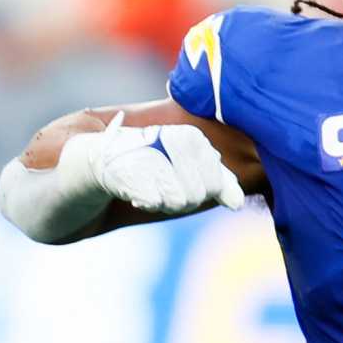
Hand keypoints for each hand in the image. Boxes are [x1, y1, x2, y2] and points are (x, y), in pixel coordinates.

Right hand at [80, 111, 246, 215]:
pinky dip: (147, 203)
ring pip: (177, 201)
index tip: (184, 179)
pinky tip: (137, 190)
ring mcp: (150, 154)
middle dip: (183, 200)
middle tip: (165, 185)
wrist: (105, 158)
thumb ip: (221, 182)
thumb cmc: (157, 162)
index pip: (215, 185)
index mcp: (194, 138)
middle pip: (198, 196)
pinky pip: (154, 202)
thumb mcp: (192, 167)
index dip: (202, 192)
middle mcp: (173, 140)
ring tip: (152, 185)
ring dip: (164, 203)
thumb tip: (237, 204)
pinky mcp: (128, 170)